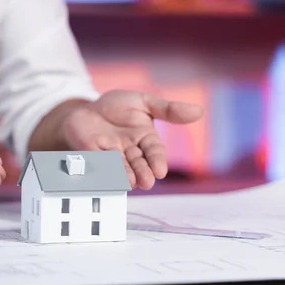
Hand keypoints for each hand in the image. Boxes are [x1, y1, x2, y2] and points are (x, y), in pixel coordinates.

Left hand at [61, 90, 202, 188]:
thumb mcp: (144, 102)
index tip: (161, 171)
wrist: (86, 109)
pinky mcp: (91, 153)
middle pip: (138, 164)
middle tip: (146, 182)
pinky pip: (96, 160)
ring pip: (119, 167)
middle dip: (142, 173)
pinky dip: (101, 167)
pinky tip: (104, 172)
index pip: (154, 152)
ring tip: (129, 182)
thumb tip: (198, 111)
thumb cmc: (117, 108)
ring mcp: (110, 154)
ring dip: (124, 175)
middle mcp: (129, 151)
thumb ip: (168, 109)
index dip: (157, 161)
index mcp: (145, 139)